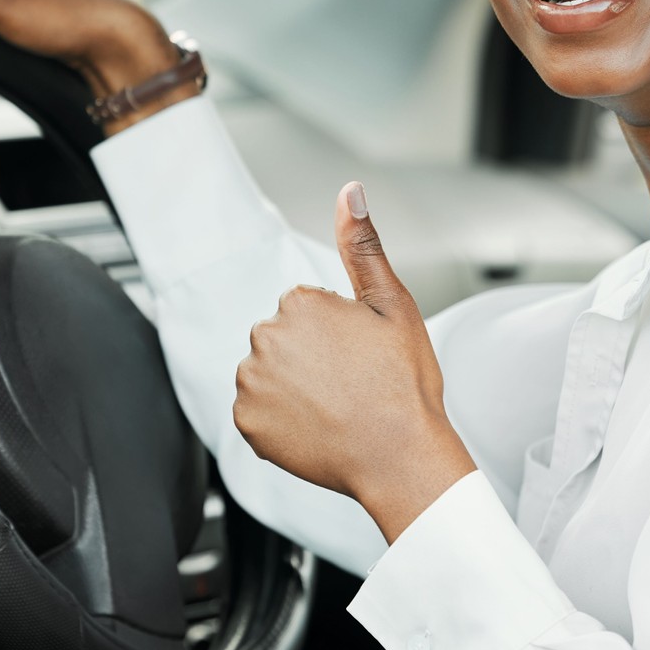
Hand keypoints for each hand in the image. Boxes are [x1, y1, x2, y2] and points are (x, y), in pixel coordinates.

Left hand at [233, 182, 476, 542]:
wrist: (401, 458)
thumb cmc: (404, 384)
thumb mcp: (393, 304)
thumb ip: (363, 246)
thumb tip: (349, 191)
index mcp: (299, 303)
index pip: (307, 309)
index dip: (339, 333)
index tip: (360, 356)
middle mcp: (265, 337)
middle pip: (283, 339)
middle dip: (310, 357)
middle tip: (351, 383)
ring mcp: (252, 383)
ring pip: (268, 374)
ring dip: (292, 387)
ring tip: (335, 407)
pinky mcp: (246, 423)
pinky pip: (258, 412)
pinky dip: (279, 420)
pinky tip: (315, 428)